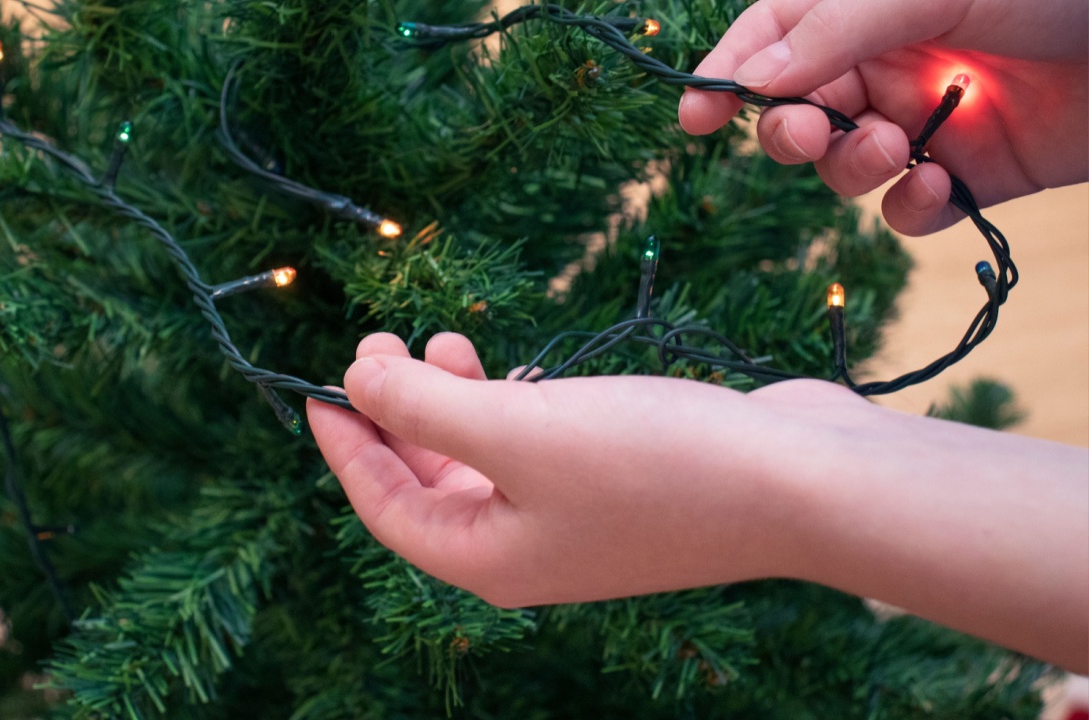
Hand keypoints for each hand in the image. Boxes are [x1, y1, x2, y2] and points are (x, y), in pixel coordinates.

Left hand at [308, 332, 1088, 670]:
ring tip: (447, 340)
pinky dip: (510, 408)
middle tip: (381, 344)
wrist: (804, 481)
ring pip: (483, 461)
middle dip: (397, 415)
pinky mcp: (620, 485)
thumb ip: (423, 407)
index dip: (345, 447)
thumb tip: (357, 380)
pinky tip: (518, 371)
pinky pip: (534, 449)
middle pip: (429, 484)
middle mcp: (526, 549)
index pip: (386, 506)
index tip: (315, 389)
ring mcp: (576, 521)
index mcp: (488, 559)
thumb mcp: (517, 430)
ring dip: (453, 402)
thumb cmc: (654, 461)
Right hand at [679, 0, 1088, 234]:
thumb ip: (833, 29)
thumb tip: (752, 75)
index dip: (729, 73)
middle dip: (790, 129)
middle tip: (808, 134)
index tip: (693, 116)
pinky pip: (908, 208)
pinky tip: (941, 184)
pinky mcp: (972, 173)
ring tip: (897, 148)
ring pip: (845, 165)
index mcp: (870, 5)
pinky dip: (911, 207)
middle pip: (799, 110)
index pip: (776, 36)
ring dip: (852, 166)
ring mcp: (929, 119)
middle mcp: (892, 60)